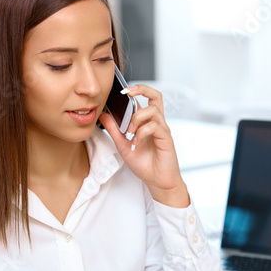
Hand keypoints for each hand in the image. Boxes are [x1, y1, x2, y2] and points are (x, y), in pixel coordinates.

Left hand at [99, 84, 189, 207]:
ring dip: (137, 118)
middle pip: (156, 96)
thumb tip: (103, 115)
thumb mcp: (123, 146)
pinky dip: (142, 132)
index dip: (134, 91)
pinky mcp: (166, 138)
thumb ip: (114, 130)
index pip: (144, 99)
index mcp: (147, 122)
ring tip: (129, 132)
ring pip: (153, 110)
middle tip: (127, 93)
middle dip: (142, 89)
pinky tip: (135, 143)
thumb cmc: (144, 164)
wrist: (157, 181)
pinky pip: (155, 126)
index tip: (119, 92)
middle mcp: (156, 122)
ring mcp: (162, 129)